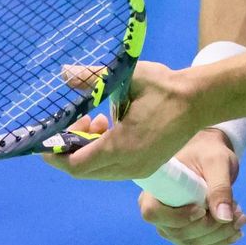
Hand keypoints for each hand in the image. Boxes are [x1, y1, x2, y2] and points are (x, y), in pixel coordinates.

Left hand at [44, 62, 201, 182]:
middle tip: (75, 122)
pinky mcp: (146, 167)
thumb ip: (93, 78)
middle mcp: (129, 165)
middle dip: (72, 149)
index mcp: (122, 146)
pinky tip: (111, 128)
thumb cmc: (164, 87)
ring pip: (99, 171)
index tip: (46, 142)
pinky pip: (114, 169)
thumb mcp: (127, 77)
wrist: (199, 100)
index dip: (57, 156)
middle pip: (85, 170)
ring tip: (96, 120)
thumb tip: (64, 72)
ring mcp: (139, 169)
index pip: (77, 165)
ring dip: (89, 151)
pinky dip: (103, 153)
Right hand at [139, 129, 245, 244]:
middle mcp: (159, 210)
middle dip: (211, 226)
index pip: (153, 212)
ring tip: (241, 216)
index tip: (202, 209)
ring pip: (192, 242)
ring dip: (220, 234)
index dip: (177, 217)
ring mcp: (171, 225)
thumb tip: (223, 217)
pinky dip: (220, 240)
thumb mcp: (217, 162)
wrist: (212, 157)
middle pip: (178, 232)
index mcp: (156, 188)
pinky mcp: (186, 232)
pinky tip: (237, 229)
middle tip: (236, 208)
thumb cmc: (208, 152)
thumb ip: (220, 187)